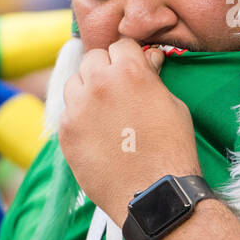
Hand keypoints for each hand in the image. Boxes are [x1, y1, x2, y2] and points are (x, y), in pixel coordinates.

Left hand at [57, 38, 201, 221]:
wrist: (153, 194)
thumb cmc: (172, 150)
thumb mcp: (173, 105)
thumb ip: (153, 78)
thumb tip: (148, 60)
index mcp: (130, 71)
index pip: (120, 45)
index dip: (129, 57)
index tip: (133, 68)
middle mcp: (98, 83)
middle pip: (93, 59)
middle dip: (106, 69)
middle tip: (119, 89)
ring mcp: (77, 108)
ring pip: (75, 82)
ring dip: (87, 89)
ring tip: (104, 110)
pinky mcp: (66, 132)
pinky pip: (68, 111)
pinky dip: (79, 116)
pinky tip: (96, 132)